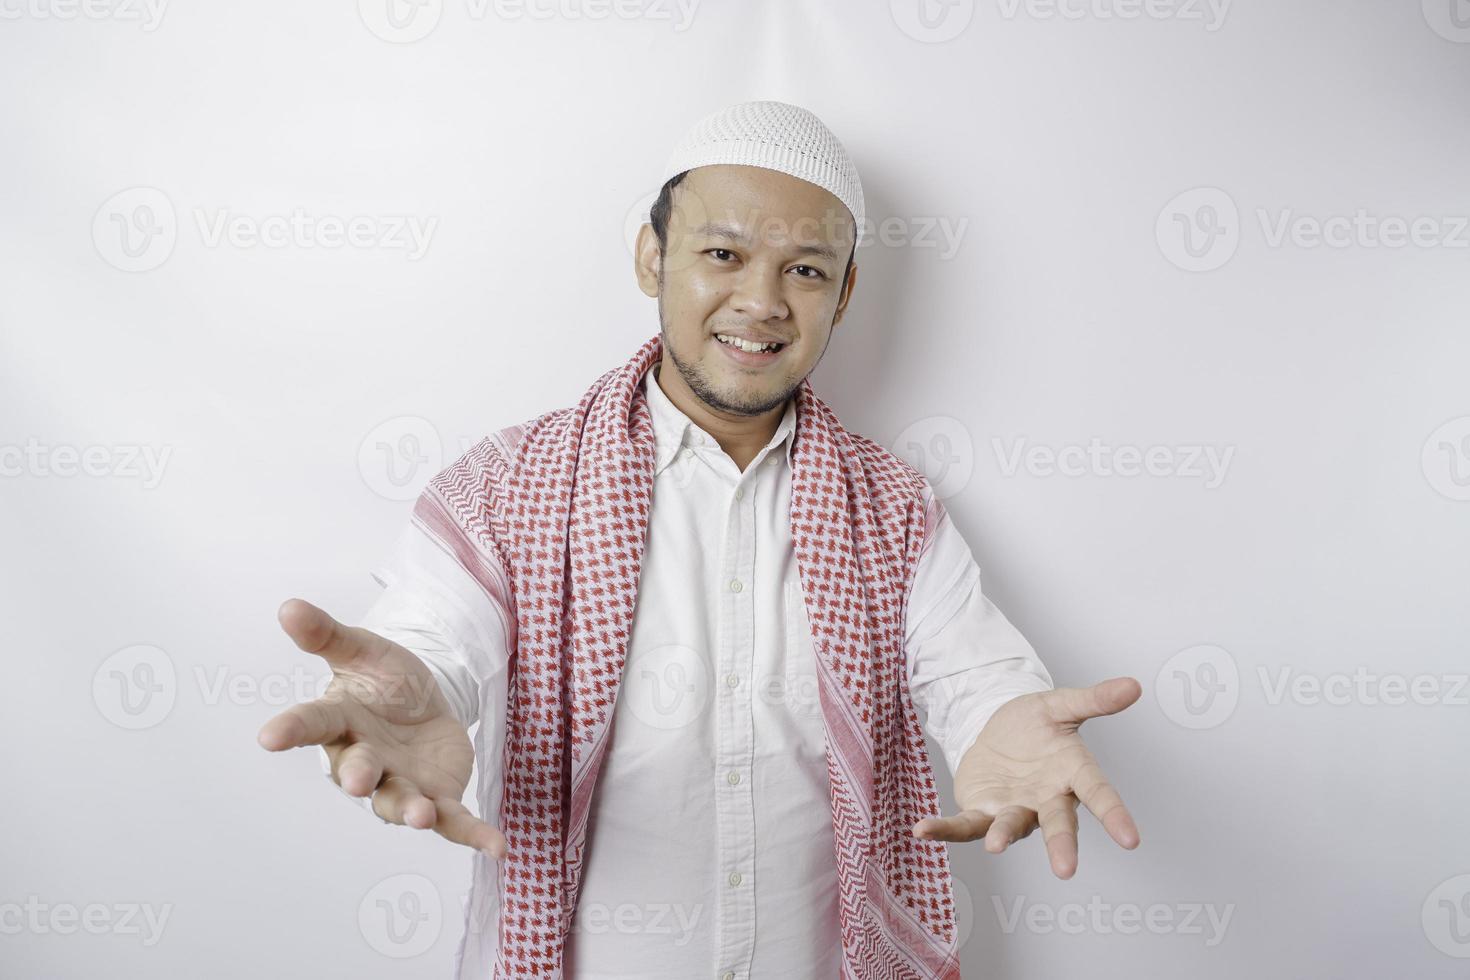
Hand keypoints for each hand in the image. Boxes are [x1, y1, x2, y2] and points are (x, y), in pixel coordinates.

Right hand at [256, 598, 505, 858]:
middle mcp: (364, 760)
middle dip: (356, 775)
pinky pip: (454, 821)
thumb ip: (327, 635)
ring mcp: (400, 784)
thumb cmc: (383, 680)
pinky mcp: (437, 798)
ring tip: (421, 816)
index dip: (290, 728)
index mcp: (341, 722)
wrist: (425, 702)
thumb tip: (287, 606)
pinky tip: (497, 847)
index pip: (311, 723)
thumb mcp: (362, 649)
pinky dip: (474, 834)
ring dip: (410, 811)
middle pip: (356, 770)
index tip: (267, 736)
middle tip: (354, 780)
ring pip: (400, 803)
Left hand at [911, 676, 1140, 878]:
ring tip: (995, 844)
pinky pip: (964, 826)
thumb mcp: (1060, 704)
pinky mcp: (981, 812)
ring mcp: (1014, 809)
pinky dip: (944, 830)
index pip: (1098, 793)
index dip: (1114, 815)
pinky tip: (923, 830)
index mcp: (1072, 772)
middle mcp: (1047, 798)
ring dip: (1002, 835)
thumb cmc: (1033, 724)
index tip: (1131, 840)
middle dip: (1061, 844)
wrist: (995, 727)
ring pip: (1011, 826)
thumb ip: (1094, 699)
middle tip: (1066, 869)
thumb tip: (1132, 685)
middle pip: (1057, 822)